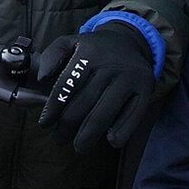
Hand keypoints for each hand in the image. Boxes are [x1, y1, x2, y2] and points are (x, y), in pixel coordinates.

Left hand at [36, 23, 154, 151]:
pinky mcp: (146, 89)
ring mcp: (129, 78)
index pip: (66, 86)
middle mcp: (110, 66)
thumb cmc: (94, 49)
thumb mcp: (70, 42)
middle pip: (84, 104)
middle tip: (60, 139)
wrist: (129, 41)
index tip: (45, 123)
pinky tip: (111, 140)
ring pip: (104, 114)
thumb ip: (52, 56)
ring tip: (79, 146)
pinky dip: (121, 131)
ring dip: (89, 135)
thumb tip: (42, 79)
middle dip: (67, 126)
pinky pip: (132, 116)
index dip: (53, 108)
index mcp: (88, 54)